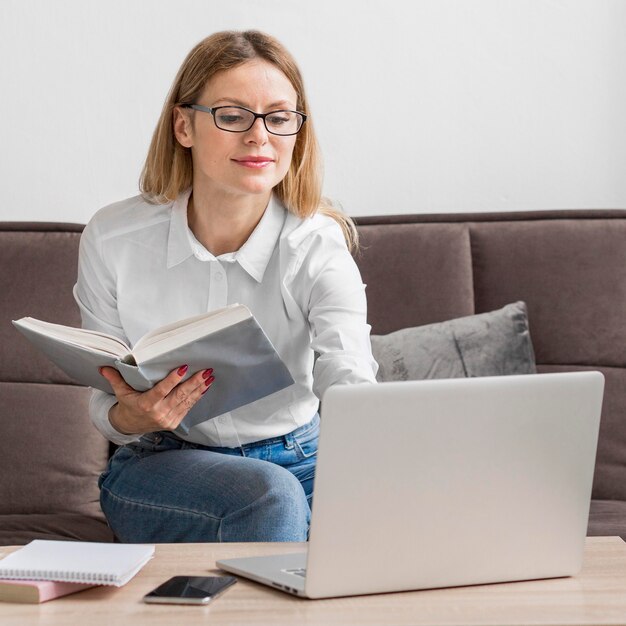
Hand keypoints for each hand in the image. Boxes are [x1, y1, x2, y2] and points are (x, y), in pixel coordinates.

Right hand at [99, 365, 214, 434]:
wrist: (130, 426)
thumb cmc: (128, 405)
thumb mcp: (121, 393)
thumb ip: (115, 379)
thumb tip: (104, 366)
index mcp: (146, 404)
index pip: (162, 390)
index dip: (173, 380)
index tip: (183, 368)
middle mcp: (159, 413)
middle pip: (179, 395)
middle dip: (194, 383)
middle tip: (205, 371)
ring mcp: (168, 419)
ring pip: (187, 401)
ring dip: (199, 389)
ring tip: (209, 377)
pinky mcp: (174, 423)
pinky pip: (188, 408)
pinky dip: (197, 397)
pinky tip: (205, 387)